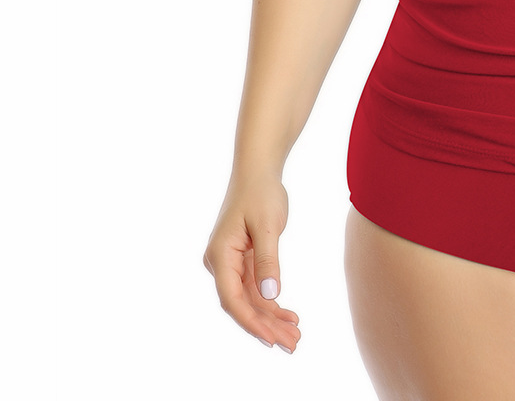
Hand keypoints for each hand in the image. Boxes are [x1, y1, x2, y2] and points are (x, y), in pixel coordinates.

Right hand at [203, 170, 301, 352]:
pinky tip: (288, 315)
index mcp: (220, 256)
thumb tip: (270, 295)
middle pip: (242, 304)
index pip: (232, 299)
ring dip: (271, 318)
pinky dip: (271, 302)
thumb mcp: (267, 225)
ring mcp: (230, 263)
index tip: (271, 339)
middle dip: (266, 326)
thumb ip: (267, 260)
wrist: (258, 170)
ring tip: (295, 336)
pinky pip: (255, 288)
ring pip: (250, 299)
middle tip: (293, 344)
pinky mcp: (242, 260)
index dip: (252, 322)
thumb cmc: (261, 192)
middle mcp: (220, 263)